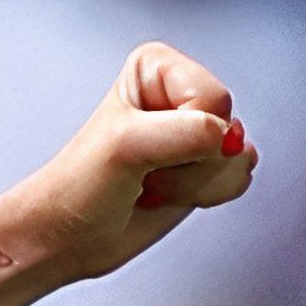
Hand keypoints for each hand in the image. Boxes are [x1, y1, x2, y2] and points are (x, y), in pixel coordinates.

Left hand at [10, 41, 257, 282]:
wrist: (67, 237)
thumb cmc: (79, 188)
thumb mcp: (126, 147)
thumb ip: (186, 133)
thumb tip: (230, 140)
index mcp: (156, 68)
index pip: (212, 98)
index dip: (184, 134)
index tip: (143, 149)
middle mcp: (178, 94)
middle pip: (229, 127)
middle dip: (191, 162)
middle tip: (147, 171)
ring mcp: (195, 132)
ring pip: (237, 155)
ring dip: (196, 182)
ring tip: (152, 183)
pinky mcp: (205, 165)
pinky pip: (239, 177)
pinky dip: (207, 195)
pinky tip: (170, 195)